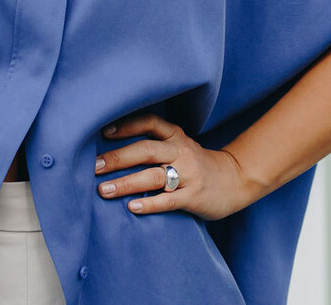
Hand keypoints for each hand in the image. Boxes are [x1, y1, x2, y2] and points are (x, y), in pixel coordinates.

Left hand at [93, 110, 251, 220]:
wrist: (236, 180)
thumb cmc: (196, 164)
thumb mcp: (179, 146)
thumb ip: (155, 145)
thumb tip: (111, 151)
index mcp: (176, 136)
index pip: (150, 123)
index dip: (127, 126)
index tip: (104, 132)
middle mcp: (181, 151)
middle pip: (146, 150)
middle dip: (118, 158)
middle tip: (94, 166)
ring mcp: (189, 174)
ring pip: (154, 176)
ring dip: (127, 183)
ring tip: (103, 190)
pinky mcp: (194, 196)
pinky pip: (169, 200)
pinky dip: (150, 204)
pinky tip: (132, 208)